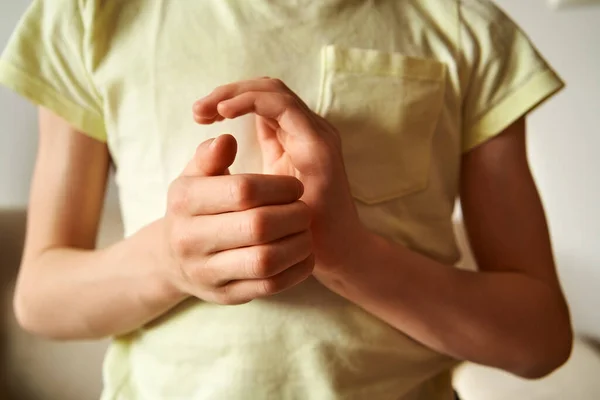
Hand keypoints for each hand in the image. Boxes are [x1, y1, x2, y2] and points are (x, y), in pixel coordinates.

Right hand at [163, 134, 313, 304]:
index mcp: (184, 201)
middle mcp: (189, 239)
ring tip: (306, 231)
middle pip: (258, 226)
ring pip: (265, 261)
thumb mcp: (194, 176)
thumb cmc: (194, 208)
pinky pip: (270, 286)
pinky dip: (296, 270)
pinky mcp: (226, 296)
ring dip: (298, 244)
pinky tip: (304, 254)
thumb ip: (210, 156)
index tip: (295, 187)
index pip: (242, 190)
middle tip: (305, 209)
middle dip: (293, 215)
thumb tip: (227, 140)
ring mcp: (207, 272)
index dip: (279, 187)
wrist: (172, 259)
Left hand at [193, 78, 368, 272]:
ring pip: (273, 91)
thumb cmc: (299, 228)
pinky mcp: (318, 146)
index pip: (262, 98)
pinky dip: (252, 102)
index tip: (198, 115)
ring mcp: (317, 135)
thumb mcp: (266, 194)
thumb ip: (252, 168)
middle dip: (228, 91)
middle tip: (197, 110)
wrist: (335, 254)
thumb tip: (221, 150)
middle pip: (267, 87)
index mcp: (296, 137)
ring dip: (235, 94)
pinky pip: (283, 108)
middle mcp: (309, 130)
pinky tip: (225, 113)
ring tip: (206, 109)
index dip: (229, 98)